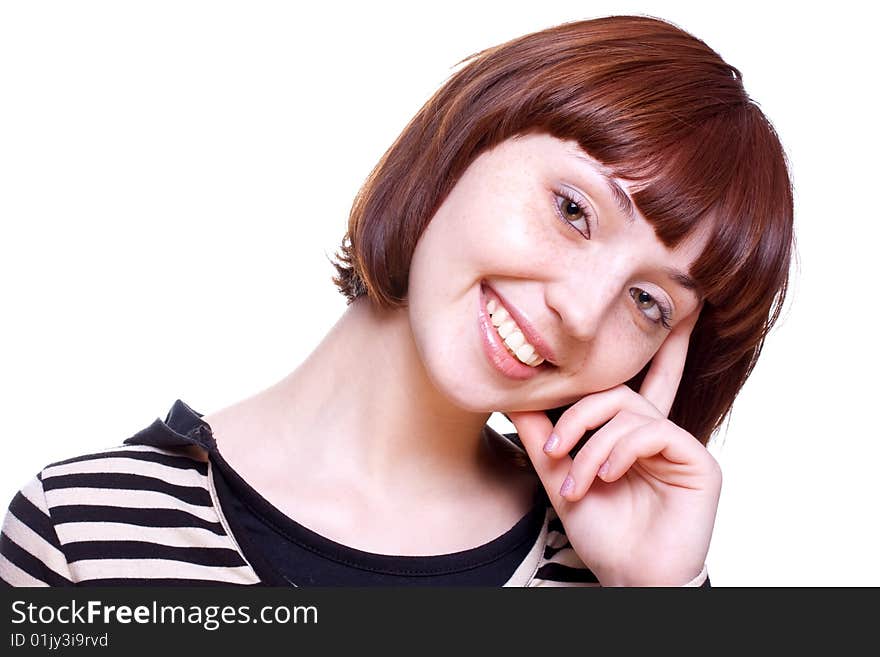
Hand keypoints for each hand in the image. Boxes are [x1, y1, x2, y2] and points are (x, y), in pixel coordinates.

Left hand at [506, 308, 720, 585]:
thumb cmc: (601, 530)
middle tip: (553, 448)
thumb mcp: (561, 475)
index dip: (652, 343)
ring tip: (573, 482)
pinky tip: (604, 477)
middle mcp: (656, 431)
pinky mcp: (698, 462)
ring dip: (590, 447)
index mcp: (628, 431)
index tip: (660, 306)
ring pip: (627, 412)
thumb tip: (513, 397)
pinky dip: (619, 451)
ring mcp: (678, 444)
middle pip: (617, 390)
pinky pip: (652, 432)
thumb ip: (543, 435)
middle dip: (578, 415)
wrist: (627, 577)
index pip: (633, 380)